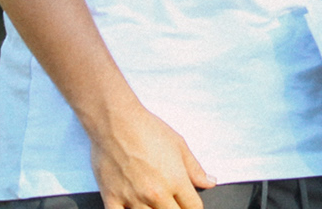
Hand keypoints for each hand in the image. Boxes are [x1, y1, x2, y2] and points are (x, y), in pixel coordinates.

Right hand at [87, 102, 213, 208]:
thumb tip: (210, 182)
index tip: (189, 203)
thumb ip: (195, 168)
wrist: (116, 122)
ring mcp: (133, 198)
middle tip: (171, 201)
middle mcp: (156, 194)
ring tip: (151, 201)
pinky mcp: (111, 199)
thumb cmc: (147, 129)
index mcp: (176, 181)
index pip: (193, 208)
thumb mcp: (179, 145)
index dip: (193, 207)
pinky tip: (131, 206)